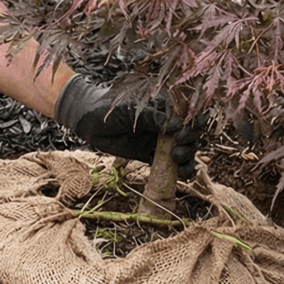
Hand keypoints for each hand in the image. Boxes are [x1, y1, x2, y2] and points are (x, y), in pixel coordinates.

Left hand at [53, 74, 202, 172]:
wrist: (89, 122)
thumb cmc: (110, 109)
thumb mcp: (132, 110)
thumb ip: (153, 118)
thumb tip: (178, 125)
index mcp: (165, 107)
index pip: (188, 114)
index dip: (194, 123)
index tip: (186, 131)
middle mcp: (166, 124)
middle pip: (190, 134)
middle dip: (190, 141)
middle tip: (178, 147)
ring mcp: (161, 141)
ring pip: (184, 150)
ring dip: (188, 157)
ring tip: (177, 160)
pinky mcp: (153, 156)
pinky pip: (172, 165)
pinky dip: (181, 171)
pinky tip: (183, 175)